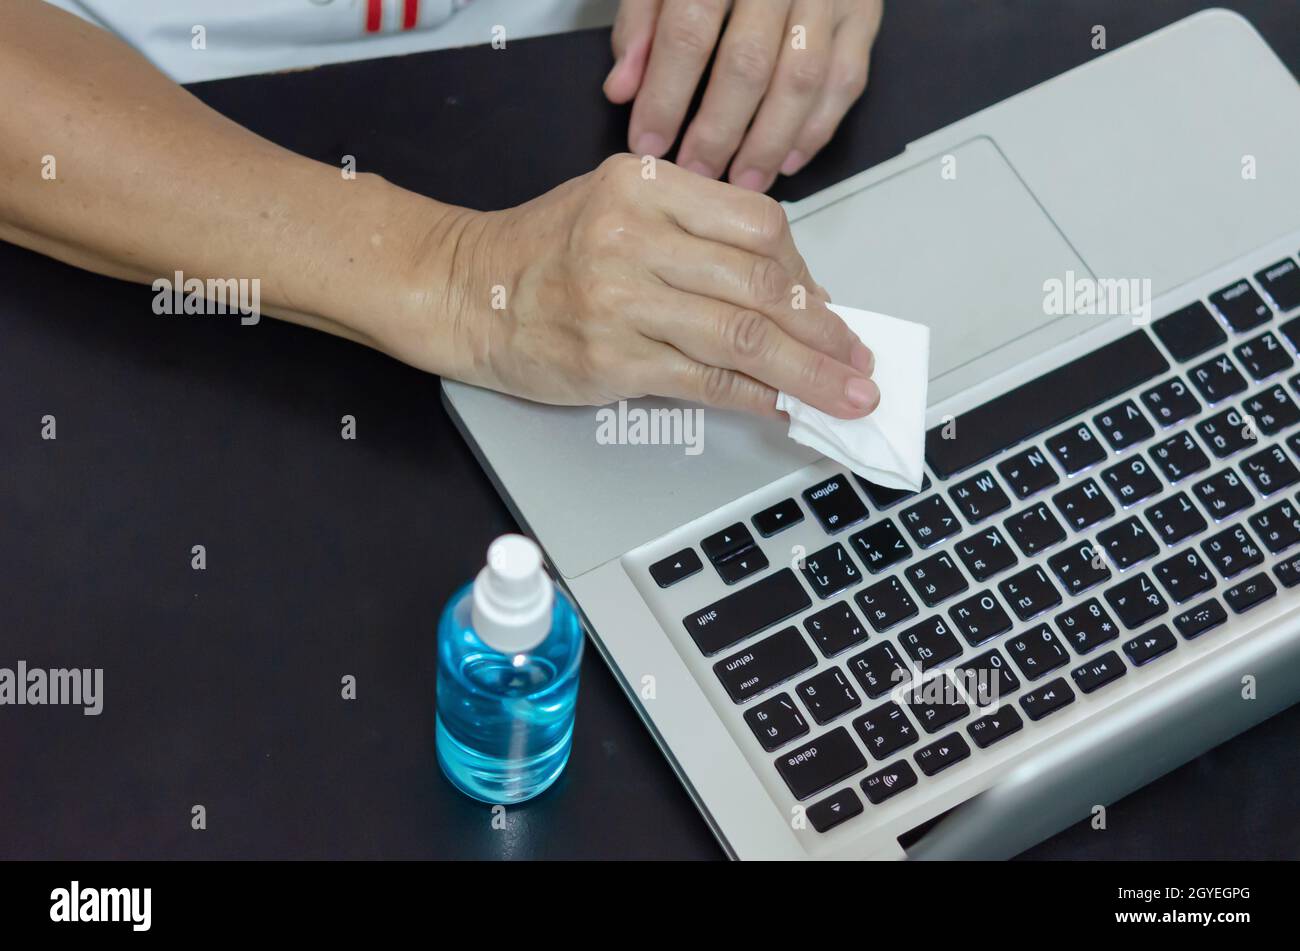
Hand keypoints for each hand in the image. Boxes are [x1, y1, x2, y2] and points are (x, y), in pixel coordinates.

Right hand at [447, 155, 877, 417]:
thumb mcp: (619, 206)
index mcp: (646, 186)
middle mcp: (634, 236)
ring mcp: (621, 300)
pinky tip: (783, 409)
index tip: (826, 307)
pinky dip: (755, 398)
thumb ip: (698, 234)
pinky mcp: (611, 359)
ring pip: (743, 337)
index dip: (805, 272)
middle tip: (857, 361)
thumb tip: (790, 291)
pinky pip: (705, 381)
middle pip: (762, 284)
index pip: (759, 225)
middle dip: (824, 331)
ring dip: (807, 373)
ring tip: (844, 395)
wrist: (468, 290)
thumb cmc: (545, 251)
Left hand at [604, 0, 883, 190]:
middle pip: (748, 65)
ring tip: (740, 181)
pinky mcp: (863, 13)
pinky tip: (789, 159)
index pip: (689, 35)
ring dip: (769, 142)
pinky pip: (847, 80)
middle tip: (696, 173)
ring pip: (802, 80)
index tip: (647, 143)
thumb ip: (641, 22)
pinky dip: (817, 128)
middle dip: (718, 132)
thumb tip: (622, 88)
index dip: (665, 97)